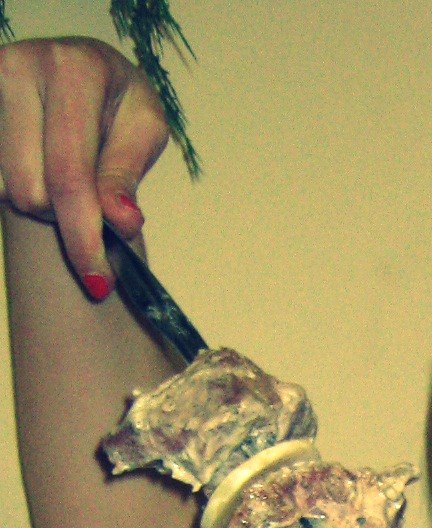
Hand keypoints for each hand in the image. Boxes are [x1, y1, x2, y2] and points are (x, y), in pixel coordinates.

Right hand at [0, 37, 167, 292]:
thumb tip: (120, 221)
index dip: (83, 237)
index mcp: (73, 70)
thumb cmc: (119, 103)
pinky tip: (39, 175)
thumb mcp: (143, 130)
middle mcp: (18, 66)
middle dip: (63, 219)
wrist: (84, 65)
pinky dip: (19, 187)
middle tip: (89, 209)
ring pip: (6, 189)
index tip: (98, 282)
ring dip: (41, 205)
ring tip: (66, 183)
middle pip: (29, 189)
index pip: (69, 175)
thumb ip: (126, 175)